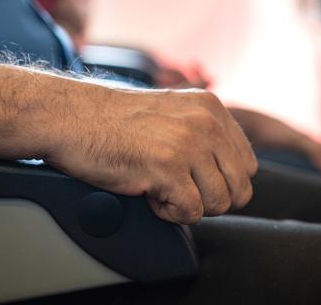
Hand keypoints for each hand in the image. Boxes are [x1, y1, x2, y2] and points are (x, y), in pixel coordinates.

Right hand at [0, 60, 256, 225]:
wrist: (73, 117)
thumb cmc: (116, 121)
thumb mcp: (175, 112)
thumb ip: (207, 133)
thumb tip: (236, 172)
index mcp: (212, 108)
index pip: (248, 164)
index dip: (222, 181)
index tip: (193, 178)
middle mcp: (207, 123)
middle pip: (240, 188)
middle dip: (210, 199)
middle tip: (177, 189)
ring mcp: (189, 143)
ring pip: (219, 203)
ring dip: (189, 206)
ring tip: (160, 188)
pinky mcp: (168, 166)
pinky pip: (191, 212)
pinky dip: (169, 212)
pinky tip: (149, 193)